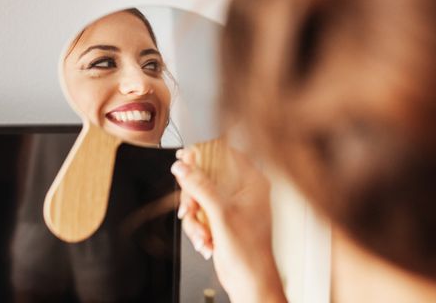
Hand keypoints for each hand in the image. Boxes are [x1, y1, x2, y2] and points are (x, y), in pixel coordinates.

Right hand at [172, 144, 286, 302]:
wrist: (250, 282)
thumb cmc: (250, 253)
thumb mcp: (222, 214)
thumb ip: (201, 187)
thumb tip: (183, 167)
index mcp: (252, 181)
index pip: (225, 153)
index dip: (203, 153)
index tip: (185, 157)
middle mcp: (243, 190)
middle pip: (206, 176)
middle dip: (194, 197)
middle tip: (189, 208)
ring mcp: (231, 205)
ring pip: (199, 196)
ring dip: (195, 218)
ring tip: (202, 234)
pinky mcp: (220, 219)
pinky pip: (199, 213)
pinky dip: (197, 228)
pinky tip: (205, 242)